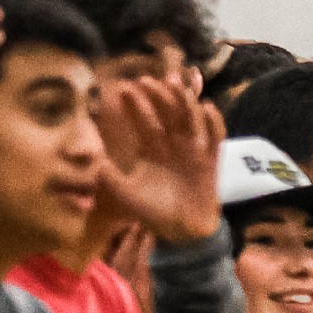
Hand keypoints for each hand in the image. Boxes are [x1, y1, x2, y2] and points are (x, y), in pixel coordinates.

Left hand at [93, 76, 224, 243]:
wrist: (182, 232)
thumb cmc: (153, 212)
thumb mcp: (126, 194)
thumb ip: (111, 178)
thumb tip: (96, 161)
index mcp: (151, 149)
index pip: (144, 121)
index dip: (136, 105)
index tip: (125, 88)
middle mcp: (172, 145)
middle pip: (167, 114)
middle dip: (159, 96)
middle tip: (148, 80)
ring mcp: (193, 151)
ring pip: (190, 120)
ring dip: (184, 102)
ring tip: (175, 86)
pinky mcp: (211, 161)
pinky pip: (215, 138)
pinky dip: (213, 123)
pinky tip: (207, 107)